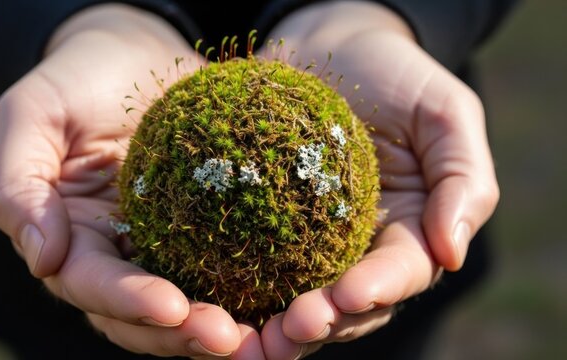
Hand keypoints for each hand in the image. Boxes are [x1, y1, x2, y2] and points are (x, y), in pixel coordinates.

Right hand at [0, 4, 264, 357]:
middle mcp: (116, 254)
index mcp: (69, 238)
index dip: (127, 301)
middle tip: (231, 340)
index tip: (172, 306)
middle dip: (181, 334)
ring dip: (221, 327)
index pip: (90, 284)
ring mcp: (163, 244)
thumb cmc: (77, 77)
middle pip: (141, 315)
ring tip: (264, 340)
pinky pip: (228, 266)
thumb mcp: (30, 114)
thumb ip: (18, 186)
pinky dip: (252, 289)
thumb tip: (42, 261)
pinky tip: (285, 300)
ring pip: (188, 304)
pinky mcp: (205, 227)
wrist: (133, 52)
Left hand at [258, 2, 498, 357]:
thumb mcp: (444, 113)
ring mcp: (310, 243)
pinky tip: (211, 302)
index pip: (401, 272)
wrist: (329, 46)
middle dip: (321, 322)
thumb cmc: (395, 74)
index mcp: (410, 232)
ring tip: (251, 339)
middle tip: (290, 329)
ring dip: (276, 324)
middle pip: (346, 304)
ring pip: (298, 298)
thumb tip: (452, 253)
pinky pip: (252, 265)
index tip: (349, 294)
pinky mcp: (264, 227)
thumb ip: (463, 180)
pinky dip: (237, 289)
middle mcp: (359, 249)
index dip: (378, 289)